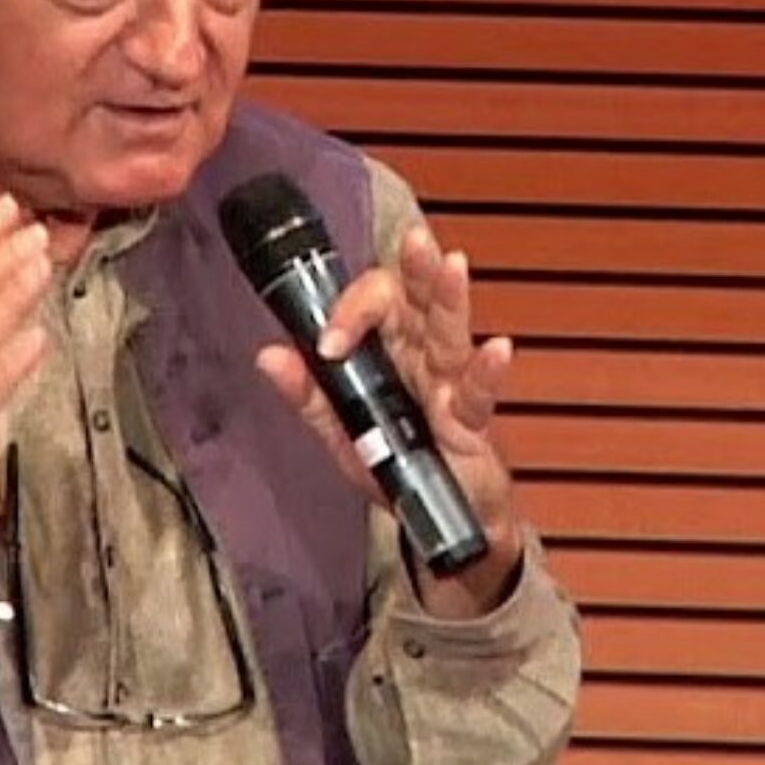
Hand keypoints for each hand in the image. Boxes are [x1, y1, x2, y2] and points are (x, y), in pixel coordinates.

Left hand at [255, 223, 520, 614]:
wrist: (438, 524)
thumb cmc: (396, 470)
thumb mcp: (342, 437)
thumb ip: (308, 396)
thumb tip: (268, 355)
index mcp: (387, 354)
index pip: (373, 308)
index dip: (351, 312)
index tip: (328, 343)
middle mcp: (419, 359)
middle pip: (418, 304)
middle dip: (415, 271)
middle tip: (414, 241)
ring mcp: (448, 385)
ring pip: (450, 334)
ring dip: (451, 300)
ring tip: (453, 266)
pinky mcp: (470, 421)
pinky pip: (478, 393)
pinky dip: (488, 372)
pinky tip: (496, 349)